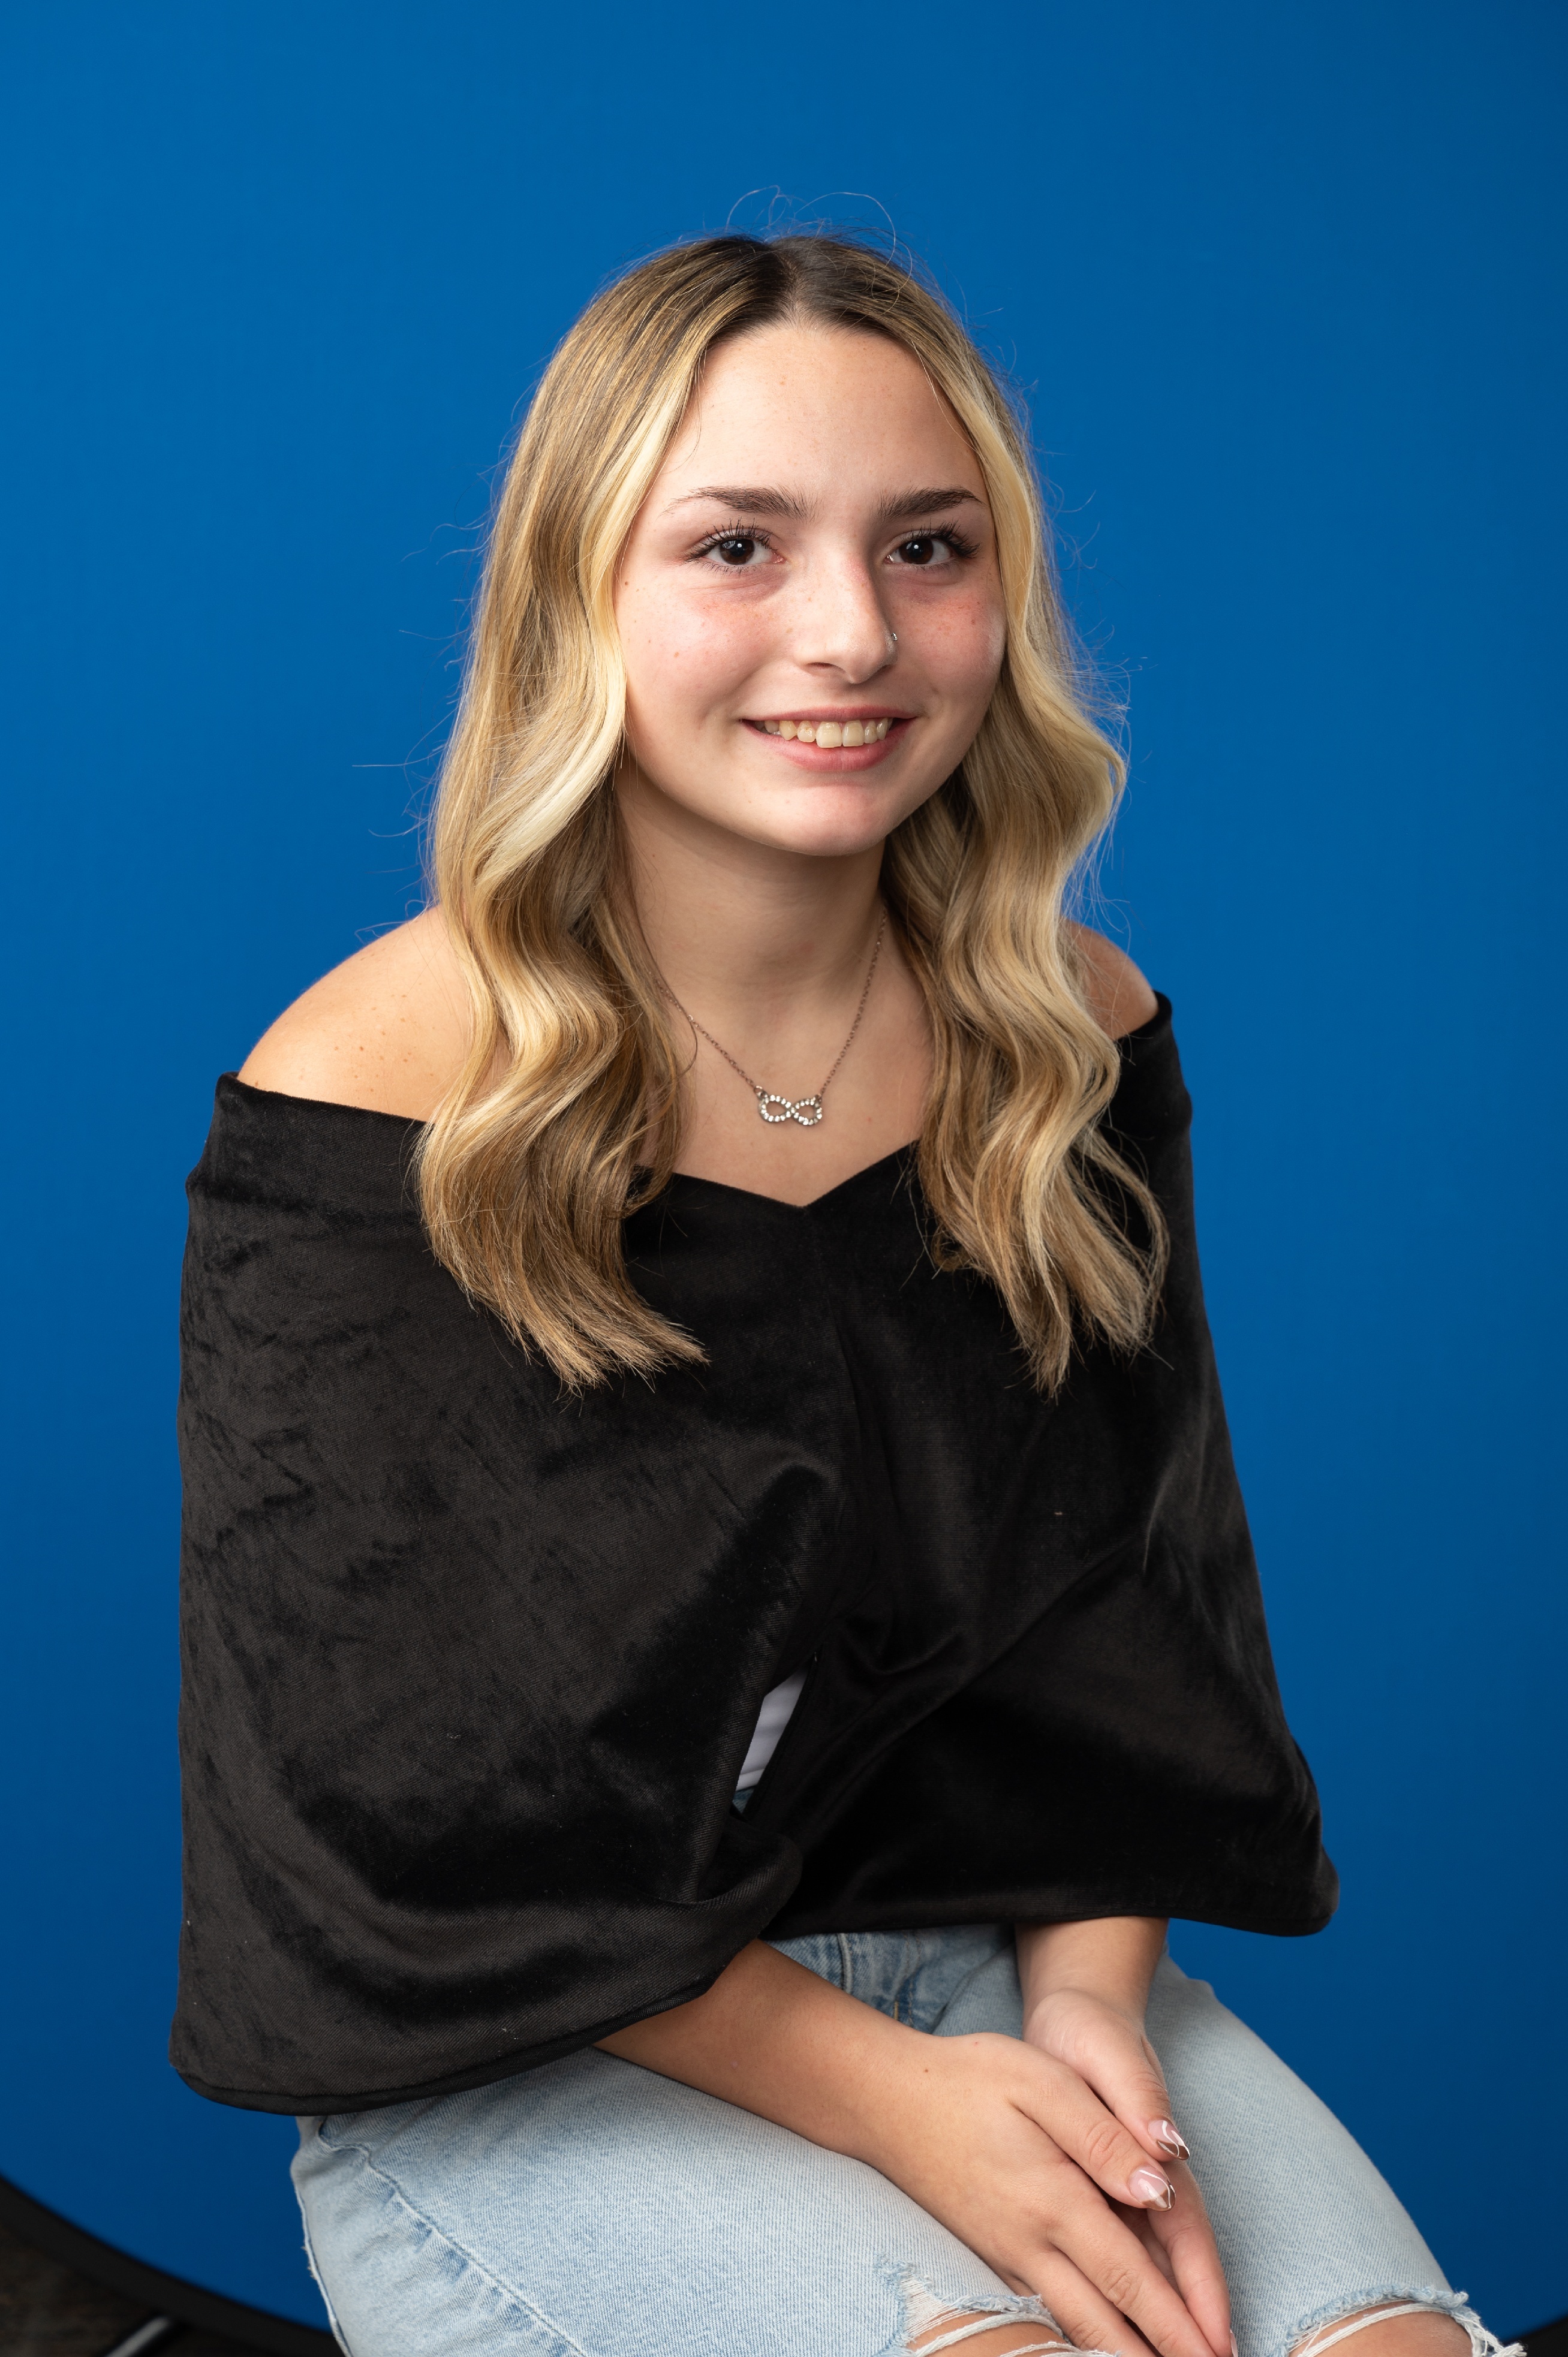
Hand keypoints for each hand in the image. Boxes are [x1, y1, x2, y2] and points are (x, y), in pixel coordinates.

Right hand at [857, 2018, 1225, 2356]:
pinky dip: (1082, 2335)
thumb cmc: (968, 2078)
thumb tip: (1159, 2188)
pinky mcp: (992, 2251)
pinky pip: (1046, 2310)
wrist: (883, 2098)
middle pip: (1106, 2321)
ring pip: (1074, 2324)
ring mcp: (1007, 2254)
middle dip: (1158, 2355)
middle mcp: (1031, 2242)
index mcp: (1054, 2200)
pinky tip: (1099, 2340)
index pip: (1131, 2277)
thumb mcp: (1042, 2082)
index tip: (1216, 2353)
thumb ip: (1103, 2137)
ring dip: (1120, 2353)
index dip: (1179, 2323)